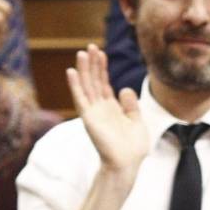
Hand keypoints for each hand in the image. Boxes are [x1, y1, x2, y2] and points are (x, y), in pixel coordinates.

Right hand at [68, 45, 149, 176]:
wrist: (127, 164)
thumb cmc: (133, 148)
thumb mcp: (138, 121)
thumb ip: (131, 105)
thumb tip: (124, 88)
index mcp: (111, 108)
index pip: (104, 83)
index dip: (102, 68)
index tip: (100, 52)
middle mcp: (100, 108)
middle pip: (94, 81)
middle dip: (92, 64)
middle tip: (90, 46)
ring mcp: (93, 112)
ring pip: (86, 86)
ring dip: (84, 69)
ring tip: (82, 53)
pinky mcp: (88, 118)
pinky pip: (80, 99)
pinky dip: (75, 85)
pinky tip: (72, 71)